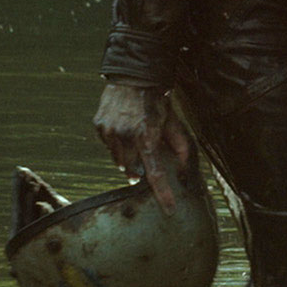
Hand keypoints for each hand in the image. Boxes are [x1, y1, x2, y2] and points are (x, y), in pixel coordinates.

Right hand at [93, 79, 195, 210]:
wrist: (134, 76)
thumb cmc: (157, 102)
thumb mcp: (174, 123)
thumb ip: (181, 148)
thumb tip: (187, 173)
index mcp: (147, 136)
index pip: (155, 174)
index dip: (163, 194)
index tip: (169, 210)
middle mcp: (125, 136)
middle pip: (131, 170)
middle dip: (138, 169)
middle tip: (144, 154)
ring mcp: (109, 131)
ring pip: (118, 160)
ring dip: (127, 156)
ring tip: (135, 136)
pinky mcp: (99, 126)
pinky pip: (108, 146)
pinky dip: (116, 144)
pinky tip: (124, 128)